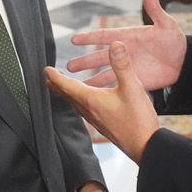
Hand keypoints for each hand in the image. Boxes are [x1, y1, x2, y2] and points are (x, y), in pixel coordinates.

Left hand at [46, 43, 159, 162]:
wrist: (145, 146)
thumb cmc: (138, 120)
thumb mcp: (132, 88)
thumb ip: (123, 66)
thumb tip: (116, 44)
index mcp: (92, 100)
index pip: (68, 86)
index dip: (56, 77)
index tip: (46, 70)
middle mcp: (90, 111)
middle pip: (68, 96)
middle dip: (57, 86)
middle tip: (47, 78)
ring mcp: (96, 120)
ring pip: (75, 104)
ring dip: (67, 94)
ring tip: (63, 88)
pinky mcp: (103, 125)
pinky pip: (85, 110)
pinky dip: (79, 102)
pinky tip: (86, 103)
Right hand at [66, 0, 185, 89]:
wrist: (184, 63)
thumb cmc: (175, 41)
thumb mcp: (166, 25)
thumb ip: (155, 10)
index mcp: (128, 37)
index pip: (104, 36)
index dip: (89, 37)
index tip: (74, 39)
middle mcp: (123, 52)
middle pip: (99, 56)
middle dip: (84, 60)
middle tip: (68, 65)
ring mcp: (126, 67)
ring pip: (103, 72)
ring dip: (89, 76)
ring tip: (73, 81)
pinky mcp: (132, 80)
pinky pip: (114, 85)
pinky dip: (102, 89)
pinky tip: (91, 94)